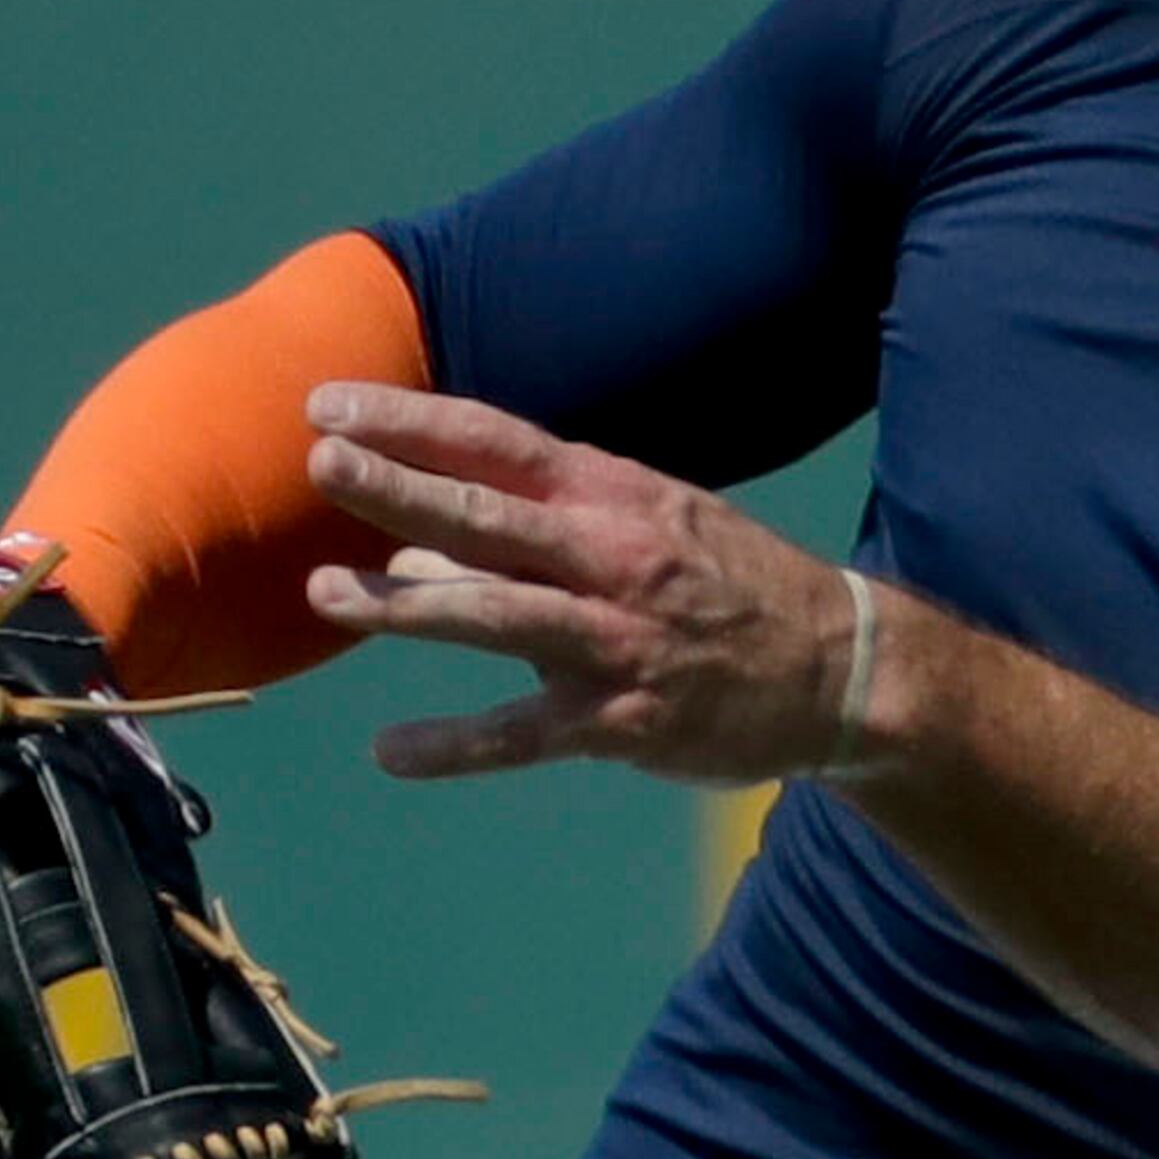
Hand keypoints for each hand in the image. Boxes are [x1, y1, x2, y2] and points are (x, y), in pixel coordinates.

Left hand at [302, 382, 868, 786]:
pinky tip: (389, 752)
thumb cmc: (722, 588)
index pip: (498, 442)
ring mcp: (617, 640)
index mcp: (613, 496)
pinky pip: (524, 735)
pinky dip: (455, 746)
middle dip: (399, 485)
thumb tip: (409, 547)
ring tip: (324, 592)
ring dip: (406, 604)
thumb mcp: (640, 531)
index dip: (412, 422)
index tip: (330, 405)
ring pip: (496, 616)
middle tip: (319, 462)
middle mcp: (612, 557)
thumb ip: (525, 536)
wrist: (839, 669)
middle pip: (488, 515)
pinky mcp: (625, 721)